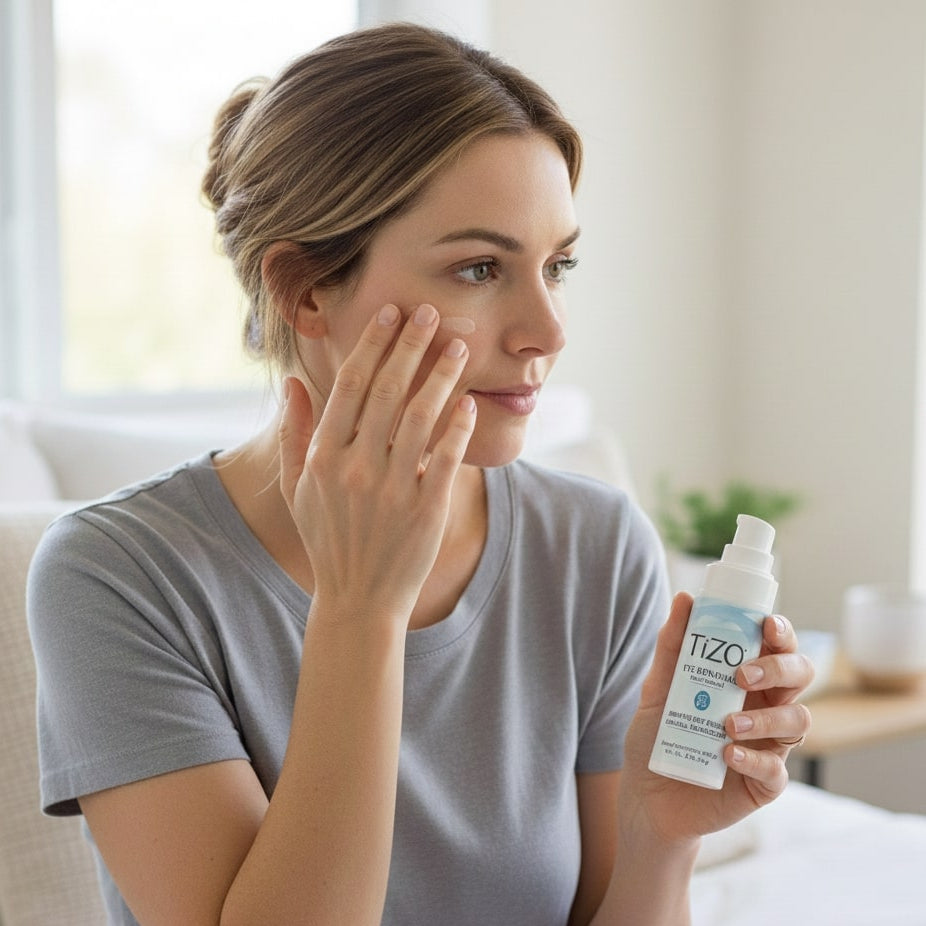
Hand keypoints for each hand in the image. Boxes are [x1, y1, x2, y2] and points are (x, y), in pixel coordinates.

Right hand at [278, 303, 475, 624]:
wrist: (358, 599)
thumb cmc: (327, 538)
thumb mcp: (296, 489)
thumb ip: (292, 433)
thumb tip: (291, 381)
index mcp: (323, 457)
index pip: (349, 385)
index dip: (371, 345)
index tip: (389, 313)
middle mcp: (355, 467)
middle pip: (387, 390)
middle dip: (409, 344)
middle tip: (429, 311)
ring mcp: (392, 488)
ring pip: (421, 416)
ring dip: (441, 374)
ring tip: (458, 345)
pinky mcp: (426, 509)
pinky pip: (445, 458)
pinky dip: (457, 426)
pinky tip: (468, 401)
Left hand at [620, 593, 814, 844]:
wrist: (646, 795)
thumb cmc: (658, 734)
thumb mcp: (657, 687)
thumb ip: (672, 646)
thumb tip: (685, 598)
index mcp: (746, 678)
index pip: (778, 647)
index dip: (782, 632)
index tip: (766, 624)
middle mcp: (764, 707)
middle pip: (801, 676)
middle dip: (780, 669)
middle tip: (743, 675)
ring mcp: (769, 745)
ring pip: (798, 720)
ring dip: (767, 717)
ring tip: (728, 723)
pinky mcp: (763, 783)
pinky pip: (776, 769)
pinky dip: (754, 758)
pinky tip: (726, 754)